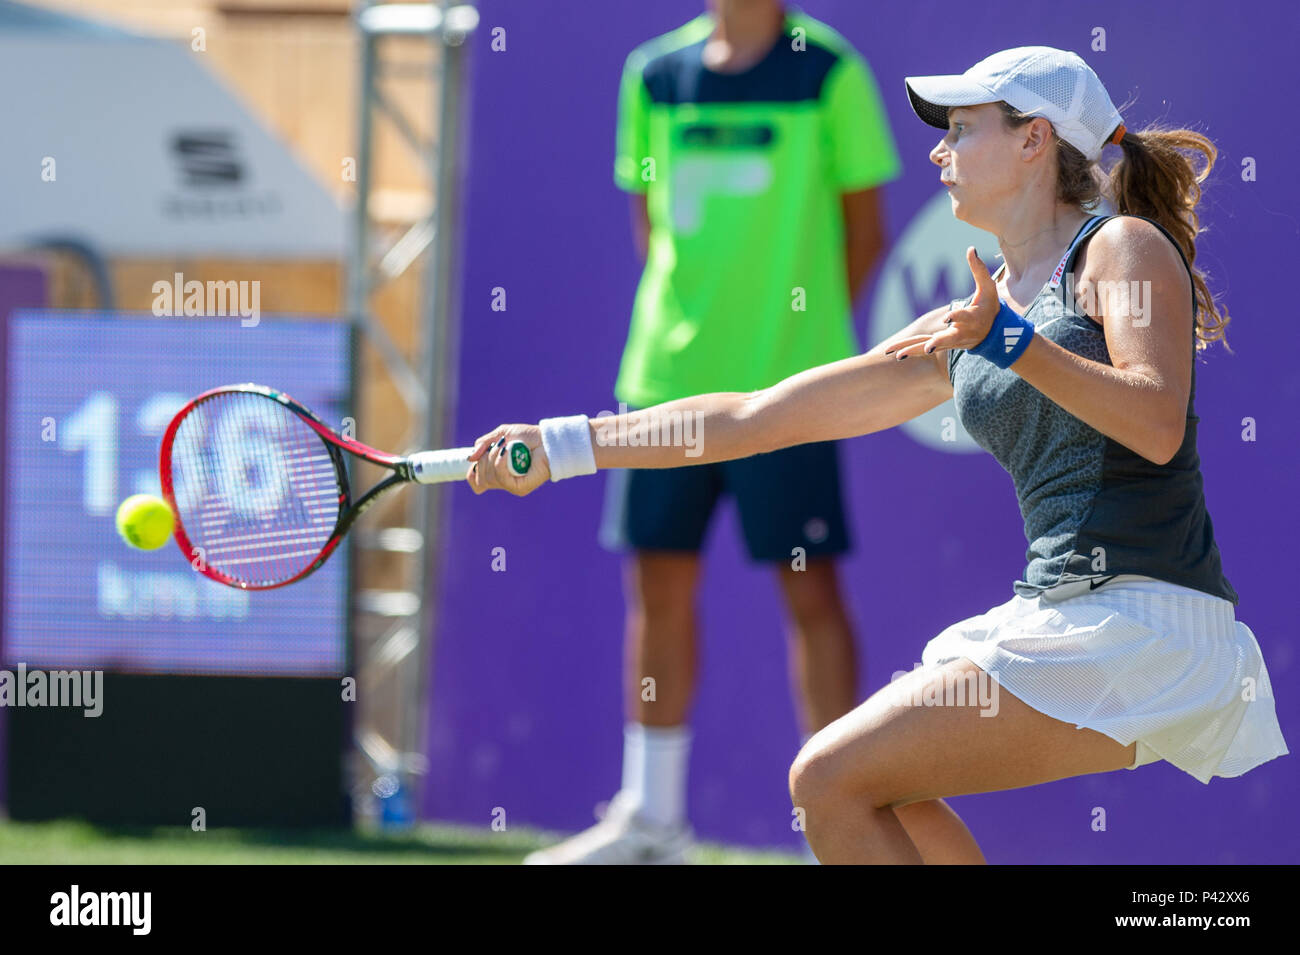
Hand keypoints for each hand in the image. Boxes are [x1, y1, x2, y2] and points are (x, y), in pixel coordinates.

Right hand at [466, 424, 550, 495]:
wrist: (546, 439)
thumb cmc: (527, 437)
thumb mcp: (500, 435)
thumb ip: (483, 444)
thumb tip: (470, 458)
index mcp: (497, 471)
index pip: (476, 483)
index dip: (472, 473)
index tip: (477, 459)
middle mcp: (503, 481)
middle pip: (481, 479)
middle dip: (484, 460)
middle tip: (497, 447)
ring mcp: (511, 485)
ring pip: (489, 478)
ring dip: (493, 457)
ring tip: (506, 446)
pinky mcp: (520, 488)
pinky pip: (501, 479)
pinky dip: (500, 463)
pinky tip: (507, 452)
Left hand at [885, 247, 999, 359]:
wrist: (993, 335)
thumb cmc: (989, 307)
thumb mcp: (988, 288)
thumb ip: (979, 270)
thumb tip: (970, 248)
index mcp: (973, 318)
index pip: (964, 317)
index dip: (956, 317)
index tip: (947, 318)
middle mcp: (962, 332)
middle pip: (949, 339)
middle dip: (938, 342)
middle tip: (929, 348)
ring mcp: (950, 342)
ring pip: (931, 346)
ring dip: (915, 350)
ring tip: (899, 355)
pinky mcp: (941, 345)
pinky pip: (923, 348)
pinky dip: (911, 351)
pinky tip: (895, 354)